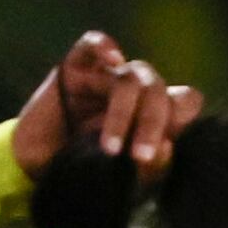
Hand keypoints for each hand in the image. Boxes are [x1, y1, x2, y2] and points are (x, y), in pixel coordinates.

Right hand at [13, 32, 201, 181]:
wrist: (40, 175)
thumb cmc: (89, 178)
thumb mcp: (127, 184)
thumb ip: (152, 169)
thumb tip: (167, 144)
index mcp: (155, 116)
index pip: (186, 101)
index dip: (183, 120)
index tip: (164, 150)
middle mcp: (135, 93)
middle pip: (159, 88)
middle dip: (153, 123)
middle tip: (139, 157)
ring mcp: (104, 77)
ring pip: (130, 75)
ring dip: (123, 113)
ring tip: (110, 148)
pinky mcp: (75, 68)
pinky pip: (91, 44)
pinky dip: (103, 45)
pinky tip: (112, 58)